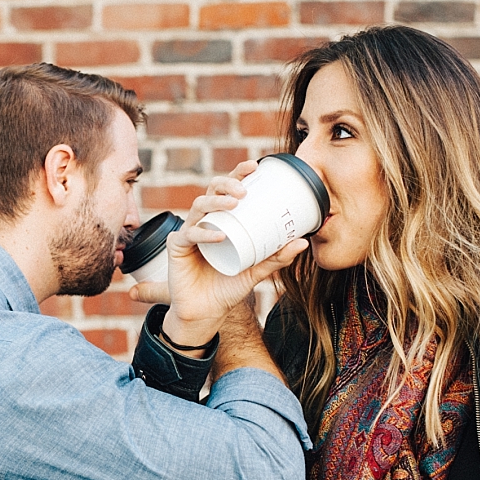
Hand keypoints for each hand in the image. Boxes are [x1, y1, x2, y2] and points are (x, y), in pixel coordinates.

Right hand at [130, 160, 308, 346]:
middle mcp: (203, 221)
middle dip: (227, 183)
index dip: (238, 174)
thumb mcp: (257, 271)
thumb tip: (302, 241)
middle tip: (245, 190)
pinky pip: (188, 234)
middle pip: (211, 190)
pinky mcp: (176, 247)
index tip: (255, 166)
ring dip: (217, 202)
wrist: (207, 313)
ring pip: (199, 206)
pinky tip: (219, 236)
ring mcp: (188, 232)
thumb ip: (277, 257)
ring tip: (235, 204)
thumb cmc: (228, 287)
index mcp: (221, 220)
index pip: (228, 190)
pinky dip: (204, 233)